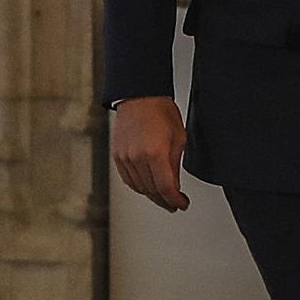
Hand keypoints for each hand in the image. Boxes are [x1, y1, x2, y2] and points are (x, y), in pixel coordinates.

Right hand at [112, 96, 189, 211]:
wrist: (140, 95)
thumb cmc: (160, 111)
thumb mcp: (179, 138)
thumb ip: (175, 165)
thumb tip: (175, 185)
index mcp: (155, 152)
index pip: (166, 188)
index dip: (176, 201)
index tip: (182, 204)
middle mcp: (137, 157)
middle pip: (152, 191)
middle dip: (165, 200)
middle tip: (174, 204)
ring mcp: (125, 157)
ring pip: (139, 188)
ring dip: (152, 195)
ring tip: (162, 197)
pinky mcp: (117, 155)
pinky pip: (128, 179)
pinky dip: (138, 186)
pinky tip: (147, 187)